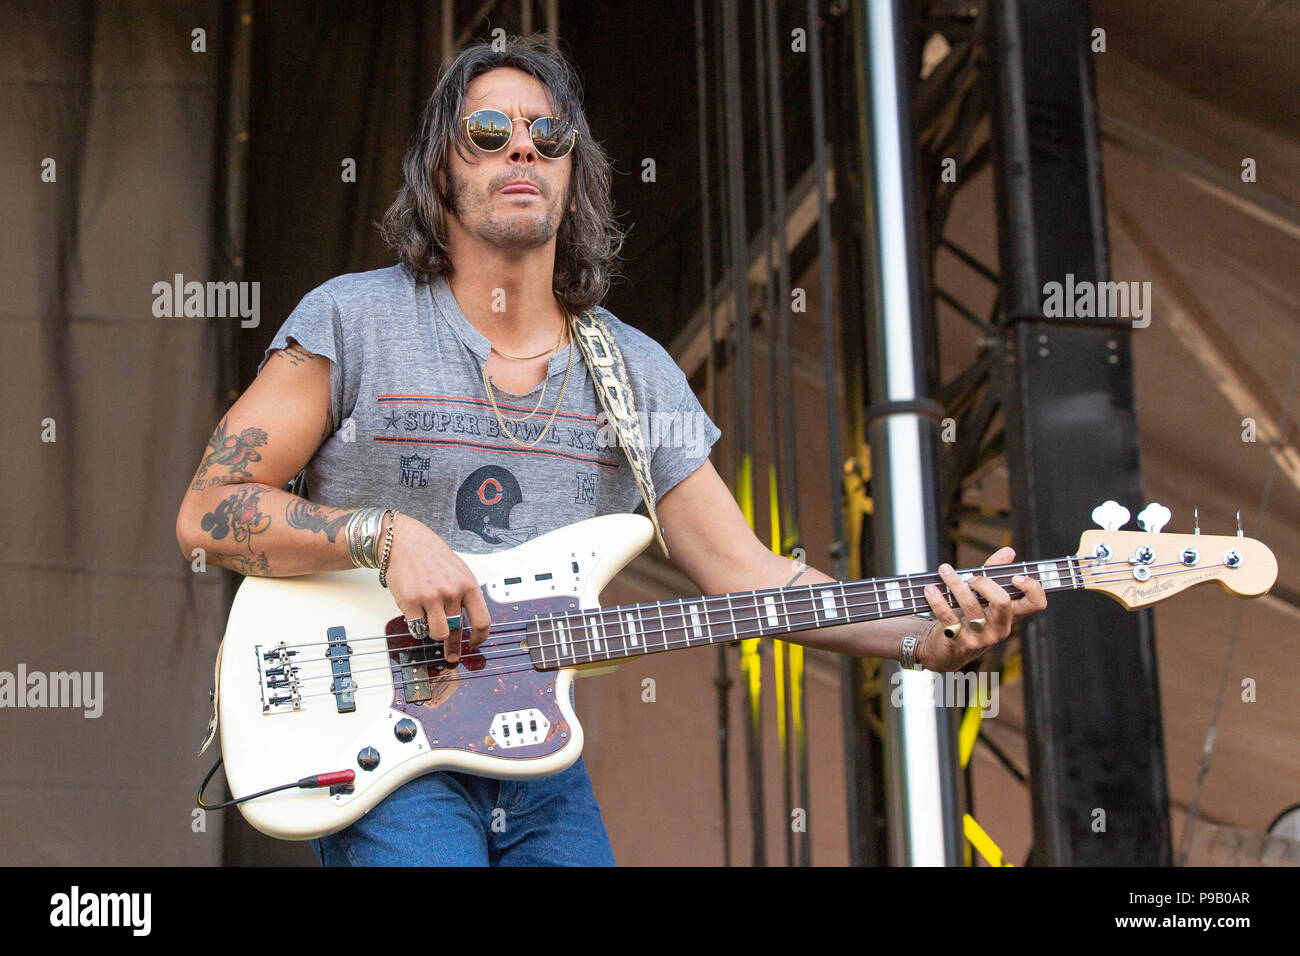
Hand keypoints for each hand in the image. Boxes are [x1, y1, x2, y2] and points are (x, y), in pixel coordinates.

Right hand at [382, 514, 490, 662]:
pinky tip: (417, 617)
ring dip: (434, 633)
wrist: (404, 542)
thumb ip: (465, 594)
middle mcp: (452, 592)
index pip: (482, 620)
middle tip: (452, 655)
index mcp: (468, 585)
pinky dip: (417, 627)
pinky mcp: (411, 601)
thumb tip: (471, 620)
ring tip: (430, 624)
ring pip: (438, 633)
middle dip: (454, 647)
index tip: (474, 643)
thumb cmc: (431, 555)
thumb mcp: (459, 571)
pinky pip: (418, 628)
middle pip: (457, 631)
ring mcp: (431, 597)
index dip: (480, 637)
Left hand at [915, 547, 1046, 671]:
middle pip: (1003, 602)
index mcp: (1011, 616)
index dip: (1032, 588)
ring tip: (944, 571)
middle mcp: (1000, 628)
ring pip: (971, 606)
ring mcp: (981, 638)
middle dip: (985, 583)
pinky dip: (937, 600)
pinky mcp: (960, 643)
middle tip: (971, 577)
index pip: (1036, 604)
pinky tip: (930, 589)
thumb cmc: (968, 618)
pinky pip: (948, 617)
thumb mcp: (983, 598)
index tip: (1016, 576)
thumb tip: (1009, 551)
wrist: (947, 650)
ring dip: (955, 584)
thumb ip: (995, 573)